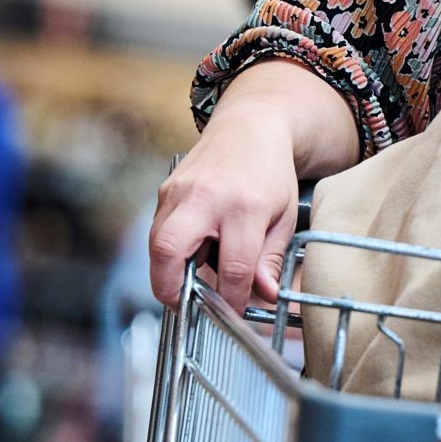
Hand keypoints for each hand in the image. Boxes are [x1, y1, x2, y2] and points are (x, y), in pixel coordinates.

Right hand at [148, 98, 301, 309]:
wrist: (250, 128)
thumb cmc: (271, 174)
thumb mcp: (284, 216)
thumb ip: (271, 258)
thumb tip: (263, 295)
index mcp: (244, 207)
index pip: (233, 267)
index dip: (232, 298)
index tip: (234, 313)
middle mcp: (205, 198)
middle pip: (171, 250)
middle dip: (170, 288)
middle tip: (184, 308)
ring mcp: (178, 192)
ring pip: (156, 243)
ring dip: (166, 272)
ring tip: (188, 284)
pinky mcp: (164, 191)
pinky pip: (158, 230)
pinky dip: (168, 250)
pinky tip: (189, 253)